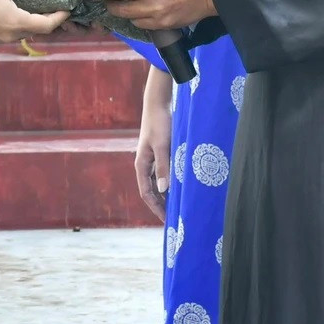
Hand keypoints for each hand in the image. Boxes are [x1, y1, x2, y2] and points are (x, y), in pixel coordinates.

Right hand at [0, 0, 70, 43]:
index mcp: (18, 22)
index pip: (47, 25)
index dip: (59, 18)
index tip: (67, 10)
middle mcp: (12, 35)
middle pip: (37, 30)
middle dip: (47, 20)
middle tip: (54, 7)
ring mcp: (2, 39)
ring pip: (24, 32)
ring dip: (32, 22)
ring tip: (35, 7)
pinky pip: (12, 33)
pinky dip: (18, 24)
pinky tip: (16, 12)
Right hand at [134, 69, 172, 219]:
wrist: (158, 102)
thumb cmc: (159, 123)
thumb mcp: (162, 145)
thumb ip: (163, 167)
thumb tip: (162, 190)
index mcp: (141, 165)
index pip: (146, 194)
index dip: (156, 208)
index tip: (167, 220)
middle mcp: (145, 164)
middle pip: (151, 191)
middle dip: (161, 205)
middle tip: (175, 218)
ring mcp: (152, 158)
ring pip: (158, 182)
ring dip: (167, 194)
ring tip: (180, 206)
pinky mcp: (160, 152)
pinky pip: (164, 173)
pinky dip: (171, 182)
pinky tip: (182, 186)